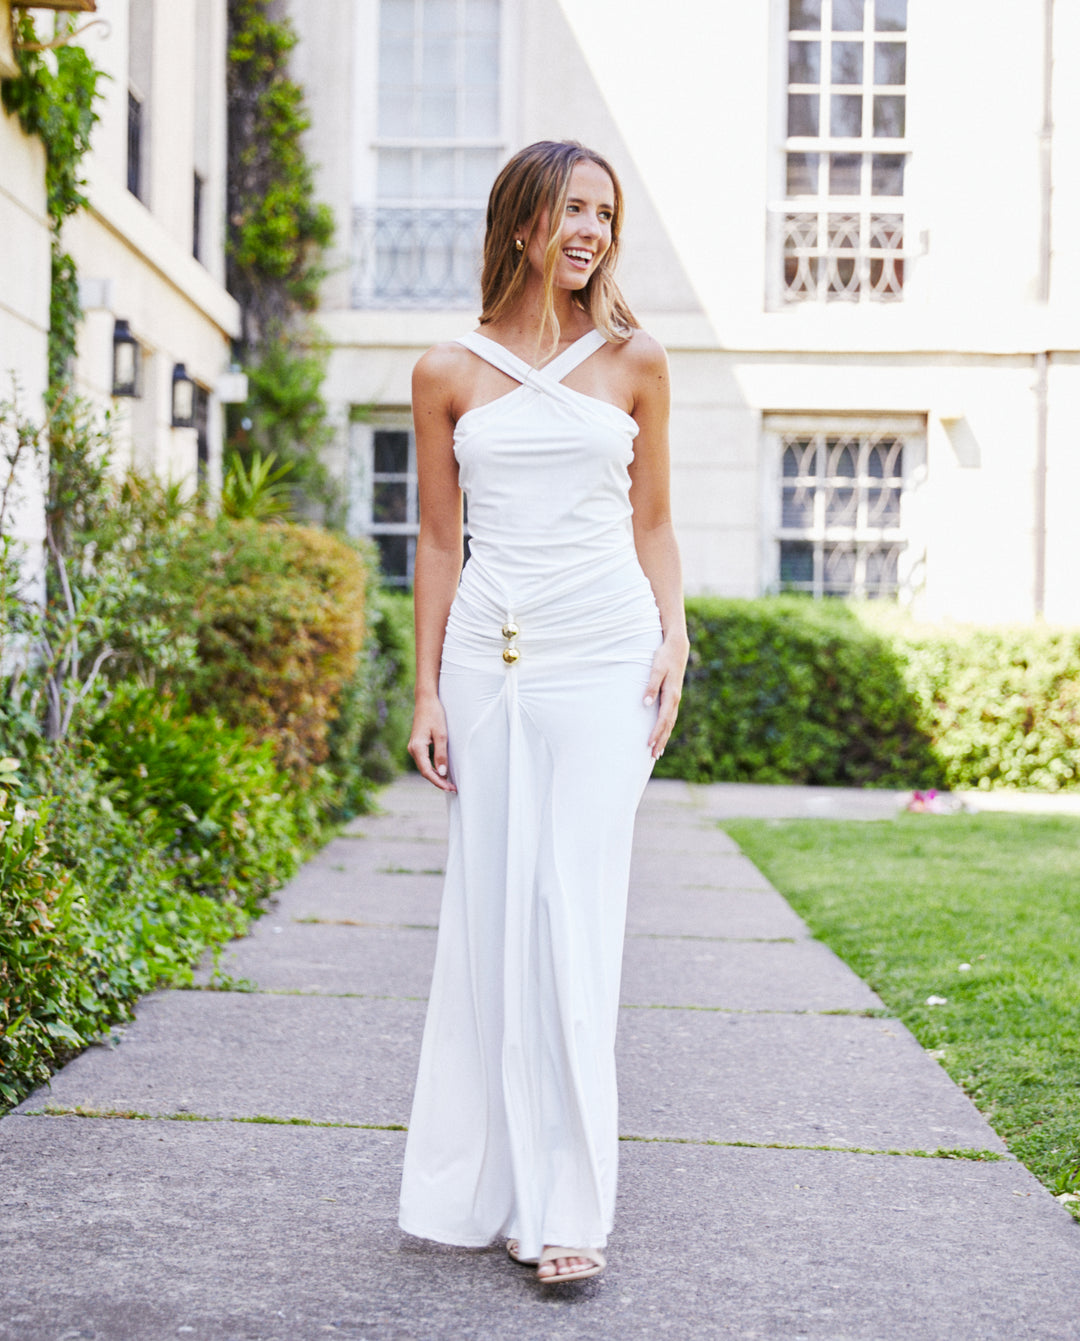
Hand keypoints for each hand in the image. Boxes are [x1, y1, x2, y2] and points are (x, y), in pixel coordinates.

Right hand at [408, 694, 456, 790]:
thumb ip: (441, 754)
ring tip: (449, 783)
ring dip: (436, 776)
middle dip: (438, 781)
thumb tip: (442, 772)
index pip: (427, 771)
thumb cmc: (434, 714)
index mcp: (417, 747)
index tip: (450, 788)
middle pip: (424, 771)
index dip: (438, 782)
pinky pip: (424, 761)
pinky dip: (433, 768)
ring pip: (424, 767)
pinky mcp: (417, 745)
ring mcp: (414, 747)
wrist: (426, 700)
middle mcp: (413, 749)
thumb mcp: (441, 735)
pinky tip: (442, 771)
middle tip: (453, 788)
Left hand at [643, 634, 688, 759]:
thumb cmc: (664, 657)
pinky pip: (670, 717)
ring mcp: (675, 699)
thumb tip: (646, 703)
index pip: (663, 719)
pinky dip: (667, 728)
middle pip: (668, 725)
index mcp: (671, 695)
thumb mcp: (656, 669)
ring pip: (670, 723)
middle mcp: (675, 699)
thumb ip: (651, 686)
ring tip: (658, 752)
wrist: (677, 648)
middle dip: (661, 740)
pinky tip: (662, 735)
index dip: (657, 732)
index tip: (649, 744)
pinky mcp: (673, 697)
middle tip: (654, 756)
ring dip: (664, 737)